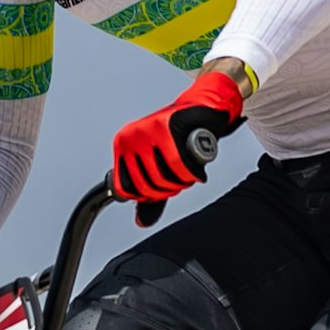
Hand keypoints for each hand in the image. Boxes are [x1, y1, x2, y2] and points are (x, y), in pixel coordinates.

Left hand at [110, 66, 250, 208]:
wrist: (205, 109)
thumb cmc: (182, 136)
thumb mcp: (161, 169)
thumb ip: (151, 196)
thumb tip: (142, 221)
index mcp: (123, 147)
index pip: (124, 188)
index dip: (145, 196)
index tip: (161, 191)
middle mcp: (130, 138)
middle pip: (145, 186)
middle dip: (167, 190)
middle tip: (180, 181)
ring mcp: (146, 131)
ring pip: (162, 177)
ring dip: (181, 182)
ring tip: (188, 172)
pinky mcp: (166, 127)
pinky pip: (178, 165)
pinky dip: (191, 173)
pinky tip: (197, 170)